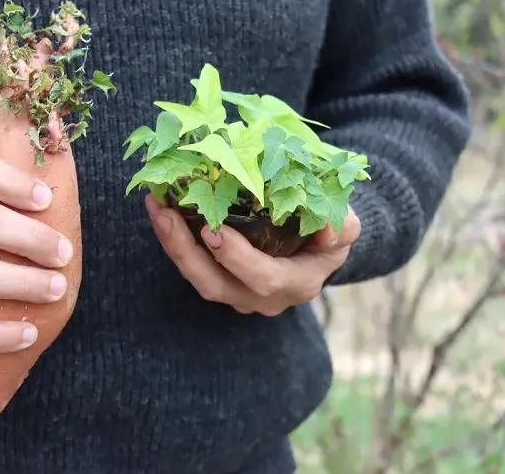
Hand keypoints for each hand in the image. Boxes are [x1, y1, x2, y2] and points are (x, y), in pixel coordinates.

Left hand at [145, 194, 360, 315]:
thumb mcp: (347, 227)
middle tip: (167, 215)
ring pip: (198, 278)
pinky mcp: (220, 278)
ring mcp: (238, 292)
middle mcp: (263, 297)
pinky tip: (161, 209)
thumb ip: (343, 227)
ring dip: (173, 244)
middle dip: (187, 252)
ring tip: (156, 207)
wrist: (318, 242)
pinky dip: (174, 239)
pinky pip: (193, 265)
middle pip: (217, 286)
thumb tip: (328, 227)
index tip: (214, 231)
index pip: (264, 279)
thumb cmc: (331, 232)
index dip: (237, 258)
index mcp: (297, 283)